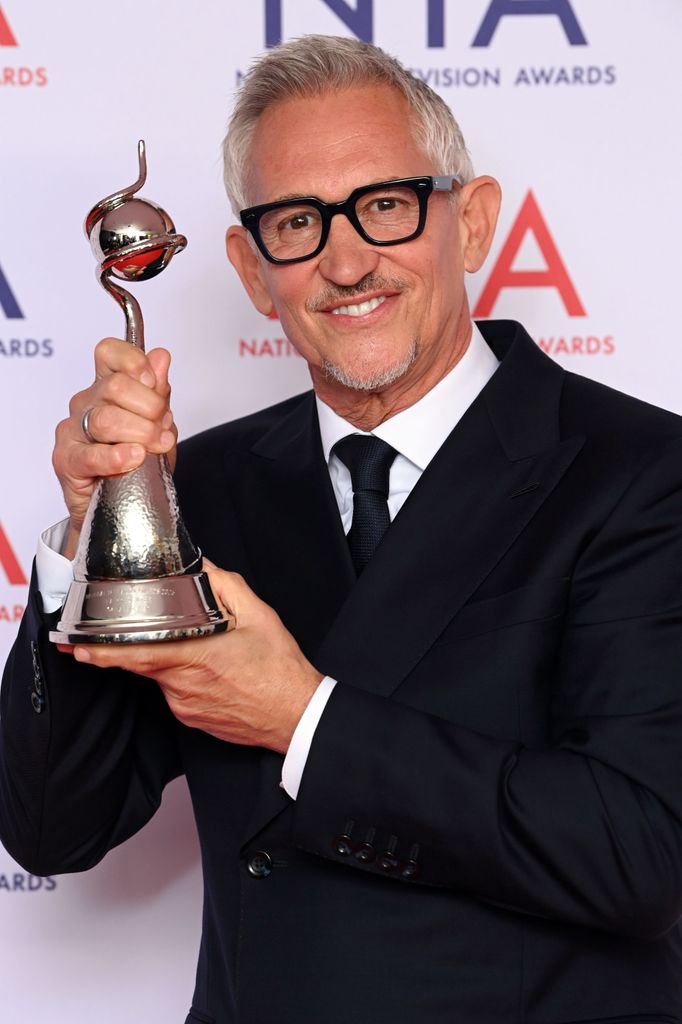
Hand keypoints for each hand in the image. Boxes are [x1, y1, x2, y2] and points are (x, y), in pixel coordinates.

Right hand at [53, 338, 177, 557]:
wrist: (123, 507)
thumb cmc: (138, 465)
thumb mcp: (158, 426)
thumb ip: (158, 393)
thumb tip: (161, 357)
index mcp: (106, 387)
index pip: (109, 353)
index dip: (133, 361)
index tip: (153, 381)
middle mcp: (86, 403)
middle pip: (115, 386)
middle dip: (150, 407)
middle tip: (163, 429)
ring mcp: (73, 431)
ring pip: (106, 419)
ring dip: (140, 433)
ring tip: (156, 447)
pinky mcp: (66, 461)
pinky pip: (90, 455)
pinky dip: (116, 456)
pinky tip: (133, 458)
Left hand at [64, 564, 323, 754]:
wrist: (297, 716)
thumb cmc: (280, 669)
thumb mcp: (258, 616)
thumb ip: (224, 586)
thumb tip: (201, 566)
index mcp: (194, 657)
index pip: (135, 653)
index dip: (102, 651)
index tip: (77, 645)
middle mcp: (182, 686)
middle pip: (143, 660)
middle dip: (131, 644)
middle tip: (118, 632)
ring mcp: (184, 706)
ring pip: (160, 675)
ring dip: (168, 658)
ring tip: (202, 651)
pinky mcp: (190, 718)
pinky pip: (174, 691)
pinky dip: (182, 676)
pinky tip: (209, 670)